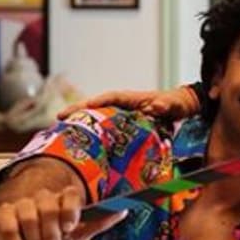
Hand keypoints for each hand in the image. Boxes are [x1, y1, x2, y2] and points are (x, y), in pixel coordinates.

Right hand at [0, 183, 125, 239]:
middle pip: (47, 208)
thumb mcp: (80, 231)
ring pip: (27, 217)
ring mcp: (22, 204)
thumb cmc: (58, 234)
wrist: (28, 234)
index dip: (70, 211)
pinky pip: (7, 227)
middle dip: (50, 234)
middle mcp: (44, 197)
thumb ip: (100, 221)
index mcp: (65, 197)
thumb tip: (123, 210)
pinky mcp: (3, 214)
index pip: (70, 196)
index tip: (69, 228)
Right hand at [56, 85, 199, 120]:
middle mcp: (122, 105)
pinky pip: (105, 127)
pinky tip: (83, 142)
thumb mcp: (173, 104)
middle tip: (59, 118)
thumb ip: (166, 105)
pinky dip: (94, 132)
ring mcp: (121, 114)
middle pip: (97, 106)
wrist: (180, 108)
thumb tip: (157, 106)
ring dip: (82, 122)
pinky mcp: (123, 124)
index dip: (95, 102)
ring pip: (98, 117)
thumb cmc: (176, 103)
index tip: (82, 107)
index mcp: (131, 98)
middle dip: (79, 110)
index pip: (110, 97)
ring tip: (62, 130)